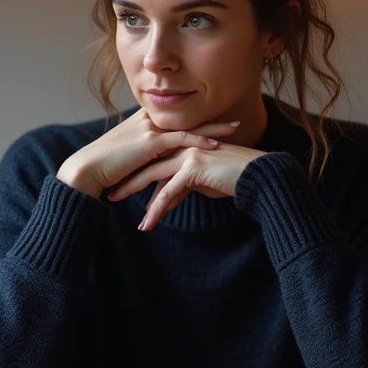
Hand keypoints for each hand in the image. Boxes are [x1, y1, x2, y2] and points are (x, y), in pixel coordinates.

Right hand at [56, 109, 240, 198]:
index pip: (175, 116)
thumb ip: (143, 156)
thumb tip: (156, 166)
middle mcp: (147, 120)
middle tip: (232, 118)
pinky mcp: (149, 142)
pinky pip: (180, 139)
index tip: (215, 119)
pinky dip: (198, 140)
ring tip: (234, 127)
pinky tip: (214, 144)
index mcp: (142, 121)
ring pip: (188, 124)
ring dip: (213, 127)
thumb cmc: (104, 168)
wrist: (87, 169)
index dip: (196, 118)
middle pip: (186, 116)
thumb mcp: (127, 157)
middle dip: (211, 117)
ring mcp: (149, 129)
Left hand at [106, 142, 266, 230]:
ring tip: (121, 209)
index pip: (153, 158)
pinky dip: (156, 209)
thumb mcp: (203, 183)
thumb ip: (182, 186)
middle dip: (128, 180)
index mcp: (183, 145)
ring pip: (154, 177)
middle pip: (148, 164)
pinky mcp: (193, 168)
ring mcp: (187, 154)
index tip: (120, 183)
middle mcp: (182, 146)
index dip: (136, 172)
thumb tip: (166, 200)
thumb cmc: (233, 178)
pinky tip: (148, 223)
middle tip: (111, 194)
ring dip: (136, 195)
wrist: (257, 175)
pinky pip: (169, 192)